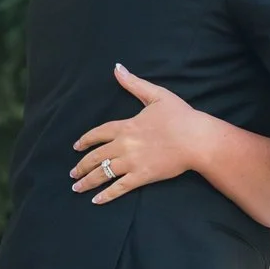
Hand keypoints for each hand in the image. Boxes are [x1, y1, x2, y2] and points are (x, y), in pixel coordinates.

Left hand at [72, 65, 209, 203]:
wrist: (196, 139)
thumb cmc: (180, 116)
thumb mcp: (156, 94)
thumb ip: (134, 83)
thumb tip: (117, 67)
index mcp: (126, 126)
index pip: (98, 133)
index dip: (85, 140)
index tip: (77, 147)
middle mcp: (124, 145)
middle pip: (95, 156)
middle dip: (81, 165)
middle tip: (73, 173)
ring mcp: (132, 162)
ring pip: (103, 173)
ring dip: (87, 181)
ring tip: (77, 188)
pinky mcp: (142, 176)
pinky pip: (119, 188)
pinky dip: (106, 195)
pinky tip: (96, 200)